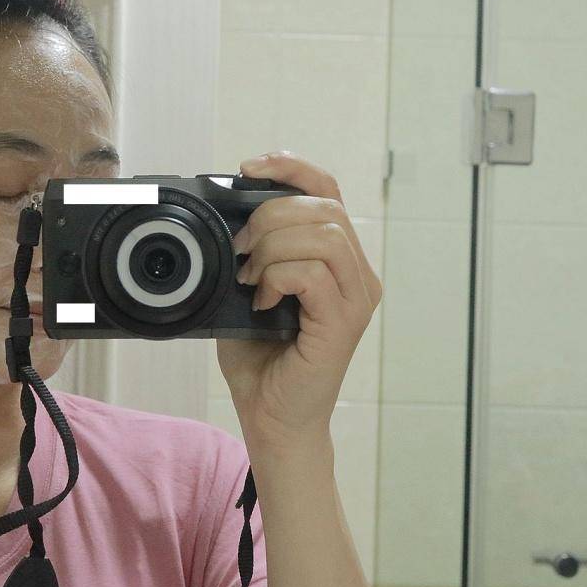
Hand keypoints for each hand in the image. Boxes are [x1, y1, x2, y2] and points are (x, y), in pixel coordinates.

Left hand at [215, 151, 382, 447]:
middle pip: (324, 208)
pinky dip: (278, 277)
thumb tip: (229, 214)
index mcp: (339, 260)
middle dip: (271, 215)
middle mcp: (358, 275)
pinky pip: (313, 273)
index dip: (292, 167)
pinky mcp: (343, 323)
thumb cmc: (262, 359)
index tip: (250, 168)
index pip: (328, 191)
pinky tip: (262, 300)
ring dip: (273, 247)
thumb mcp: (248, 289)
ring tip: (251, 278)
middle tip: (240, 249)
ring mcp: (356, 299)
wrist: (271, 418)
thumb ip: (251, 251)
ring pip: (322, 235)